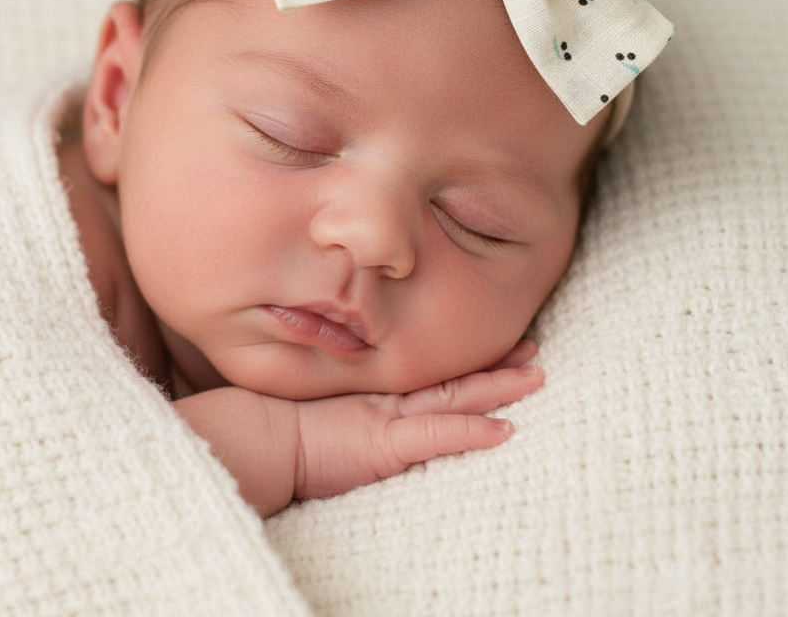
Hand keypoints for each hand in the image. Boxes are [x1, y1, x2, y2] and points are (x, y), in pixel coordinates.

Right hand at [293, 339, 542, 501]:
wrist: (253, 438)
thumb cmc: (274, 424)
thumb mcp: (314, 403)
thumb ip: (337, 392)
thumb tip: (348, 384)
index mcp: (373, 389)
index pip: (430, 370)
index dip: (466, 358)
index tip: (498, 343)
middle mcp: (385, 397)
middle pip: (451, 376)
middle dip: (495, 363)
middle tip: (534, 347)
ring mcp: (387, 418)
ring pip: (454, 397)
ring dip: (497, 388)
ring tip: (535, 376)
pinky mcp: (384, 444)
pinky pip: (437, 436)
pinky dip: (472, 433)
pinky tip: (505, 430)